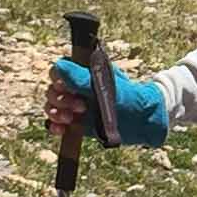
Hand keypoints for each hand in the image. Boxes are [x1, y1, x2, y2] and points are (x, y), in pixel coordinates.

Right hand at [48, 56, 168, 146]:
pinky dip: (55, 126)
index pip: (60, 71)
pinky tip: (61, 130)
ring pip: (53, 107)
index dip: (58, 80)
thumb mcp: (107, 88)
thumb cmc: (129, 99)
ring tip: (70, 119)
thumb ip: (82, 79)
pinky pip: (57, 123)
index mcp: (84, 73)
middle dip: (61, 99)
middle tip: (80, 107)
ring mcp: (76, 105)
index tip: (67, 88)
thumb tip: (60, 67)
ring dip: (56, 113)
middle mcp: (77, 88)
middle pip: (54, 90)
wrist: (143, 122)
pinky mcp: (76, 123)